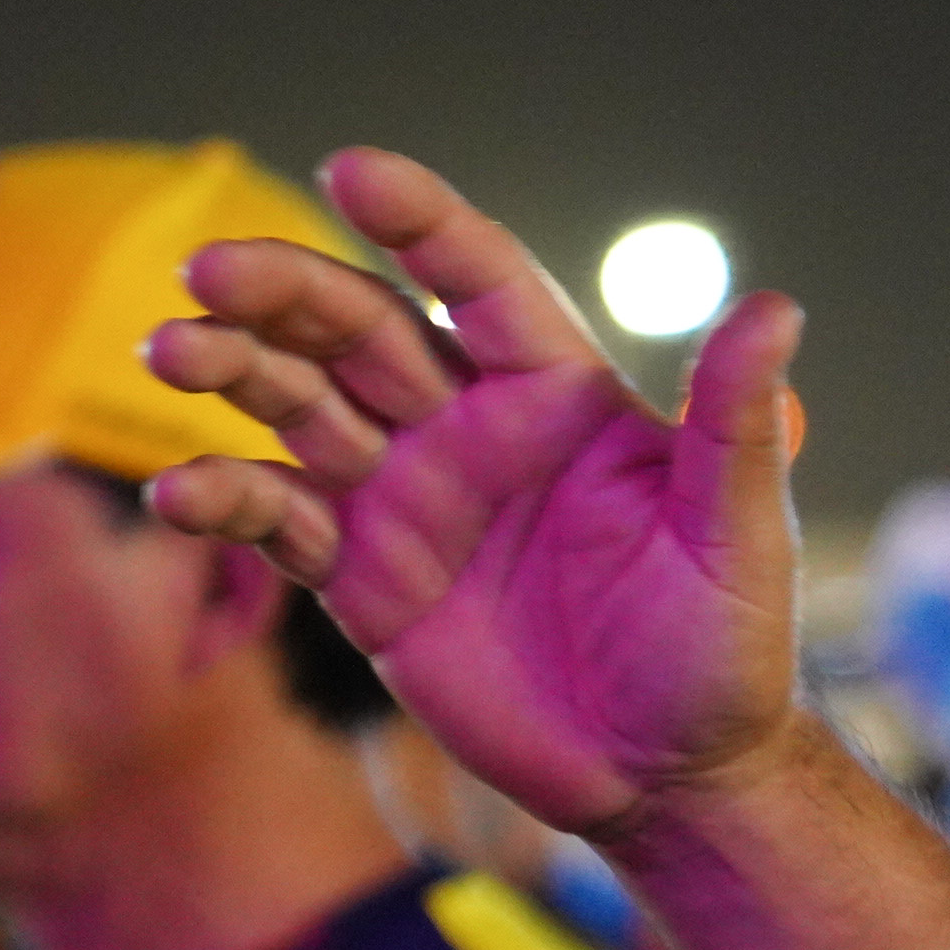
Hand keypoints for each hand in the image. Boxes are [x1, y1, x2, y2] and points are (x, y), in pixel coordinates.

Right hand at [140, 150, 805, 837]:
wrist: (672, 778)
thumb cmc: (726, 652)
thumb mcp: (738, 538)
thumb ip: (732, 425)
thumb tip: (776, 309)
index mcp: (559, 394)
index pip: (480, 279)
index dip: (422, 223)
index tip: (355, 171)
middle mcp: (472, 428)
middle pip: (360, 325)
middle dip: (283, 289)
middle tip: (206, 269)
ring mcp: (409, 497)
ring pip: (299, 402)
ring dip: (233, 368)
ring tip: (173, 352)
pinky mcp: (364, 578)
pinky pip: (277, 518)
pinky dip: (224, 497)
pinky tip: (180, 493)